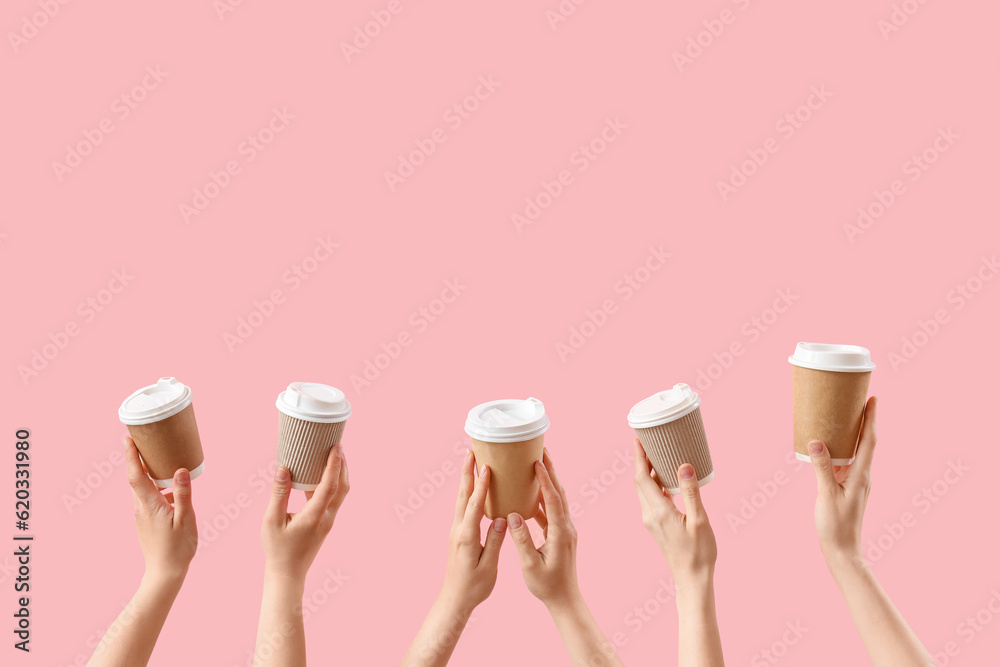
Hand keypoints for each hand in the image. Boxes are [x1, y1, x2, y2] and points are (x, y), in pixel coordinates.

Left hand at [124, 436, 196, 582]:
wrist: (164, 573)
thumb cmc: (177, 548)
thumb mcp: (186, 520)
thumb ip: (182, 494)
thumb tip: (180, 470)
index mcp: (150, 505)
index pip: (136, 475)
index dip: (131, 456)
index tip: (127, 439)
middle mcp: (141, 508)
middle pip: (136, 479)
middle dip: (137, 459)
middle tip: (142, 441)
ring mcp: (142, 516)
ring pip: (141, 489)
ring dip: (147, 474)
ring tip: (158, 461)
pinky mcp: (145, 522)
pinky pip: (147, 498)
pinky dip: (153, 487)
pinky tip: (168, 489)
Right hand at [262, 444, 348, 581]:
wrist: (287, 574)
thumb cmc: (277, 549)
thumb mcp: (272, 521)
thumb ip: (278, 494)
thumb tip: (282, 469)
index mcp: (314, 516)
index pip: (330, 485)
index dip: (334, 464)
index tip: (336, 447)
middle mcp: (326, 518)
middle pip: (343, 487)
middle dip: (343, 465)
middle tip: (338, 446)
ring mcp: (328, 521)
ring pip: (340, 493)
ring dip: (339, 474)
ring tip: (333, 456)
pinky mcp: (325, 523)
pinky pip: (333, 499)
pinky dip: (331, 484)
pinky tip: (320, 475)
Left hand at [439, 450, 506, 613]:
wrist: (455, 599)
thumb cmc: (474, 587)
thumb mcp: (488, 567)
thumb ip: (494, 542)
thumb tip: (501, 519)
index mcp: (466, 537)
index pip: (474, 505)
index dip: (481, 486)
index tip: (486, 467)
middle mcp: (458, 530)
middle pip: (462, 495)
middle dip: (467, 473)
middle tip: (471, 452)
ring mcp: (456, 531)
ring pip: (460, 500)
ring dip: (465, 480)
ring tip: (470, 462)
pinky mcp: (458, 534)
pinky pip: (462, 507)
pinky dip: (468, 493)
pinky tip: (474, 489)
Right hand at [508, 449, 580, 610]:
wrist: (565, 600)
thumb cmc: (547, 586)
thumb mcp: (530, 565)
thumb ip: (521, 540)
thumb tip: (512, 515)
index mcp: (560, 533)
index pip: (554, 500)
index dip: (546, 480)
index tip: (538, 462)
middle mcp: (566, 528)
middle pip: (559, 493)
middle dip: (550, 471)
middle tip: (542, 450)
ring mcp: (565, 531)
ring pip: (557, 500)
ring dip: (548, 482)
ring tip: (538, 464)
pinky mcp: (561, 535)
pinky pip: (552, 511)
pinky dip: (544, 498)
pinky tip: (532, 493)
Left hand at [633, 439, 716, 582]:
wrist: (692, 579)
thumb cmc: (698, 553)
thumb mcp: (699, 520)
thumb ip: (690, 492)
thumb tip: (683, 466)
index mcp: (658, 511)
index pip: (641, 478)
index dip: (638, 458)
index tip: (637, 440)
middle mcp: (650, 515)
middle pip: (639, 482)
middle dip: (641, 462)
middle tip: (649, 443)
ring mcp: (651, 521)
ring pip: (644, 491)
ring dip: (647, 473)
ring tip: (657, 457)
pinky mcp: (657, 526)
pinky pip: (651, 499)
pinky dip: (655, 485)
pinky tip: (667, 481)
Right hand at [808, 396, 876, 563]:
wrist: (842, 550)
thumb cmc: (836, 526)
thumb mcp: (826, 495)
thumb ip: (822, 468)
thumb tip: (815, 441)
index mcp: (861, 475)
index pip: (869, 440)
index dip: (871, 419)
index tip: (873, 399)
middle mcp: (861, 475)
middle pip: (866, 441)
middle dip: (864, 420)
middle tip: (858, 399)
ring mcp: (855, 481)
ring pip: (856, 450)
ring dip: (854, 432)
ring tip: (844, 416)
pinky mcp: (846, 487)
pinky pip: (846, 460)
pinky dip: (841, 447)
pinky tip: (830, 445)